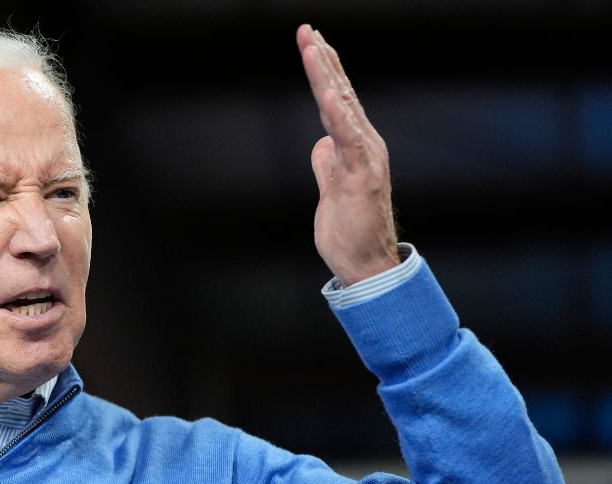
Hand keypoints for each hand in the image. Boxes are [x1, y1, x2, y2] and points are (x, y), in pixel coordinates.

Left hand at [297, 24, 398, 286]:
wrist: (366, 264)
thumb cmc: (350, 231)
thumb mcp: (330, 189)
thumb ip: (326, 164)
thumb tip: (320, 144)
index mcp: (355, 146)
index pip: (337, 99)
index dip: (324, 70)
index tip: (311, 41)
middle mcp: (364, 144)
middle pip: (340, 92)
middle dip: (323, 59)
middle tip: (307, 29)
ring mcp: (364, 157)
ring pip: (342, 106)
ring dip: (326, 75)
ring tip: (313, 45)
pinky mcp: (361, 174)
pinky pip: (347, 136)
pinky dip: (338, 111)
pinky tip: (329, 89)